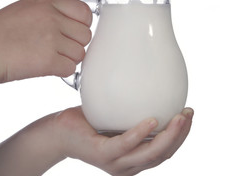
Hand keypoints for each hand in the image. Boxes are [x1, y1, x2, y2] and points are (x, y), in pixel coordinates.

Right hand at [0, 0, 91, 82]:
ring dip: (69, 58)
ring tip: (52, 57)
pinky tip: (49, 67)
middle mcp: (52, 19)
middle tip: (60, 48)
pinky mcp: (49, 61)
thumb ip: (52, 12)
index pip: (84, 11)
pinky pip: (71, 68)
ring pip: (80, 53)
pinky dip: (62, 71)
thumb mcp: (27, 9)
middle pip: (85, 35)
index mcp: (46, 4)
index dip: (83, 24)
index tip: (75, 32)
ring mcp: (51, 40)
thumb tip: (74, 22)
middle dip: (75, 44)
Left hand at [55, 106, 193, 175]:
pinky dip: (140, 133)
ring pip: (150, 153)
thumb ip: (132, 111)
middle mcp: (129, 165)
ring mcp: (116, 163)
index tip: (189, 114)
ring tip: (179, 116)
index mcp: (134, 157)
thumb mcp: (115, 116)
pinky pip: (125, 144)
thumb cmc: (88, 123)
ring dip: (168, 135)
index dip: (181, 136)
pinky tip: (152, 120)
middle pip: (163, 154)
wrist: (59, 133)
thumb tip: (148, 85)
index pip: (165, 151)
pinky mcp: (103, 155)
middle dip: (180, 135)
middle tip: (189, 114)